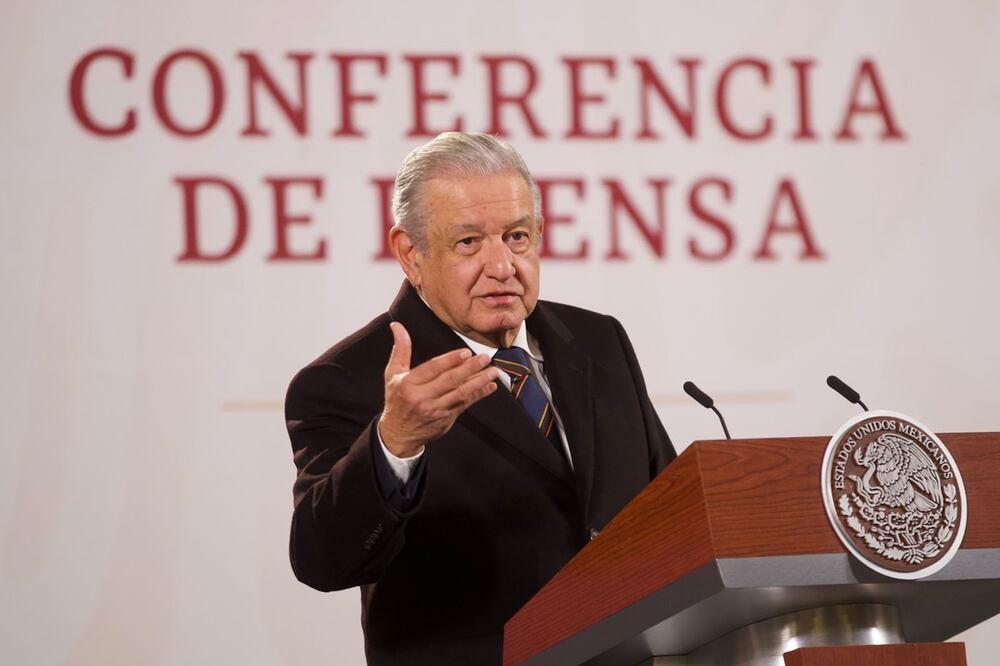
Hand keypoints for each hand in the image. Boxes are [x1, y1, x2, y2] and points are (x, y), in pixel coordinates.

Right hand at [379, 322, 498, 456]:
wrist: (399, 434)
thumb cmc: (397, 400)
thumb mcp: (393, 374)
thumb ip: (401, 349)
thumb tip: (397, 326)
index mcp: (409, 384)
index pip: (432, 369)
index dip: (450, 360)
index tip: (466, 352)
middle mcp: (422, 397)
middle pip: (449, 381)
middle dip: (470, 369)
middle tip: (485, 358)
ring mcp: (436, 409)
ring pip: (460, 393)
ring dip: (479, 382)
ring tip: (493, 372)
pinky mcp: (446, 419)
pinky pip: (465, 404)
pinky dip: (479, 395)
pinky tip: (490, 386)